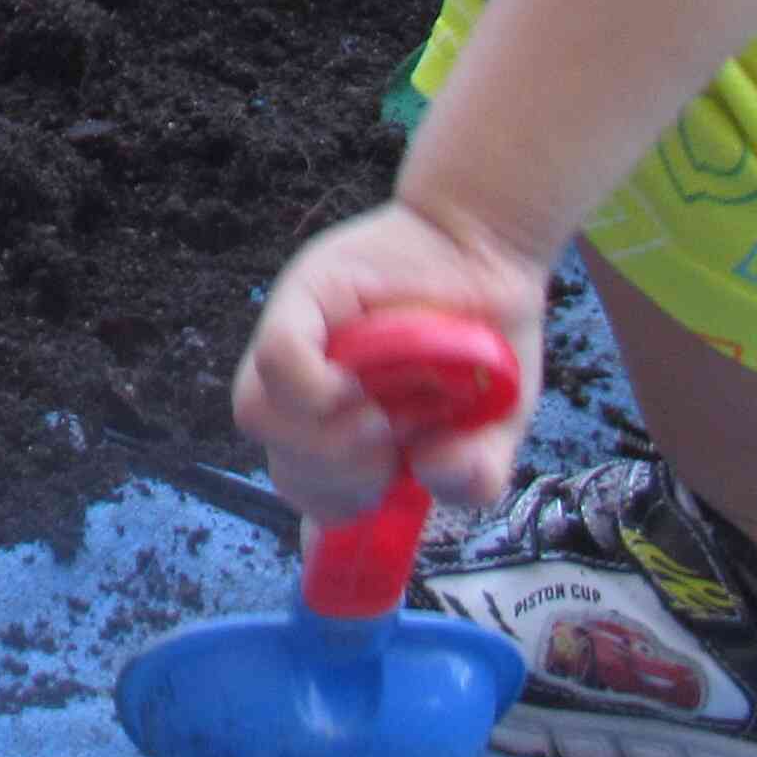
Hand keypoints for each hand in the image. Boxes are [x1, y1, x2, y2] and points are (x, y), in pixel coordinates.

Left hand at [232, 202, 549, 519]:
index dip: (342, 507)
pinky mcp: (299, 298)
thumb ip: (474, 474)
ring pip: (259, 416)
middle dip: (344, 480)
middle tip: (393, 447)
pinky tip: (357, 380)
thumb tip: (432, 472)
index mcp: (345, 433)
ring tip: (378, 418)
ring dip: (325, 439)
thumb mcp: (497, 423)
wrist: (491, 249)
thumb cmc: (486, 342)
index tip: (392, 490)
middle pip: (284, 471)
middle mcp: (307, 393)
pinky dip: (316, 385)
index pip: (309, 493)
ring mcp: (297, 342)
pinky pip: (278, 359)